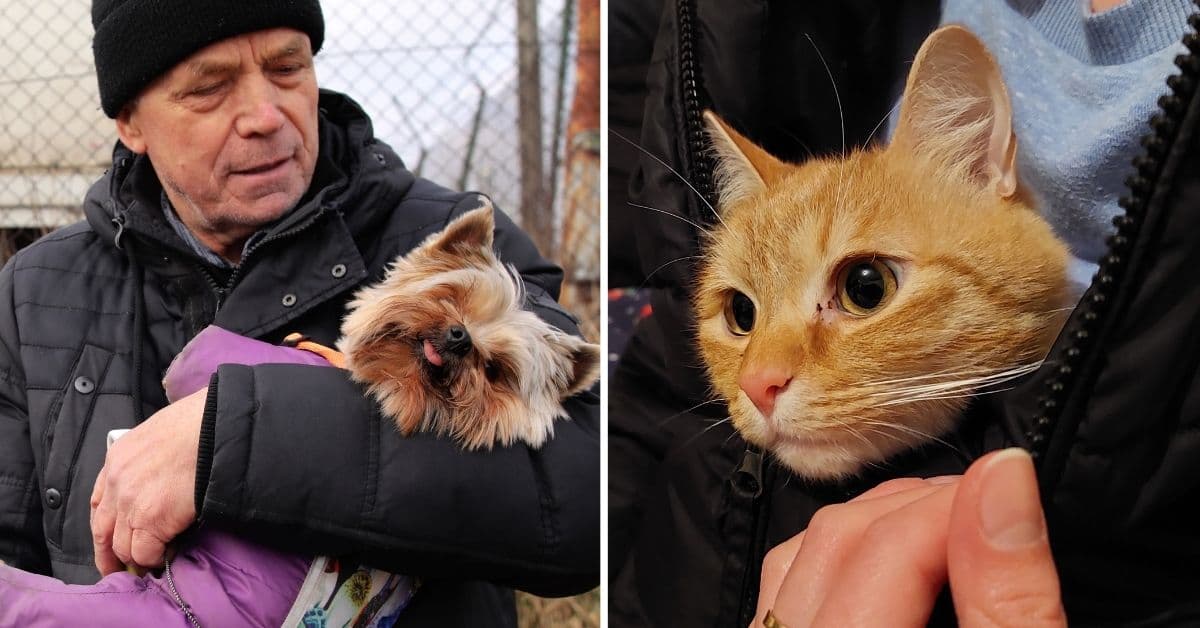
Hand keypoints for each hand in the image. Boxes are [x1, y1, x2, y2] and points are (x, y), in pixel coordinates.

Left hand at [90, 387, 205, 574]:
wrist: (218, 427)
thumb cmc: (203, 423)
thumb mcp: (163, 432)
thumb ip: (152, 457)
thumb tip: (163, 477)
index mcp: (118, 456)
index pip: (99, 501)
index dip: (105, 524)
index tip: (110, 538)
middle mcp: (117, 482)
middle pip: (102, 530)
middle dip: (109, 554)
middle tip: (119, 567)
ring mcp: (132, 503)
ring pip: (123, 546)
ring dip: (137, 558)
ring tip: (152, 563)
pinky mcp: (152, 520)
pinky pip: (145, 554)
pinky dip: (155, 560)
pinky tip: (167, 557)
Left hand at [754, 448, 1065, 626]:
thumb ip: (1010, 593)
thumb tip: (1005, 475)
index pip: (884, 549)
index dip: (954, 504)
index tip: (1011, 483)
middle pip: (835, 541)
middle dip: (917, 511)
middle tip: (987, 505)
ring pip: (800, 555)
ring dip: (874, 529)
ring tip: (947, 532)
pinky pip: (783, 587)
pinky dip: (837, 560)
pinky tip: (891, 567)